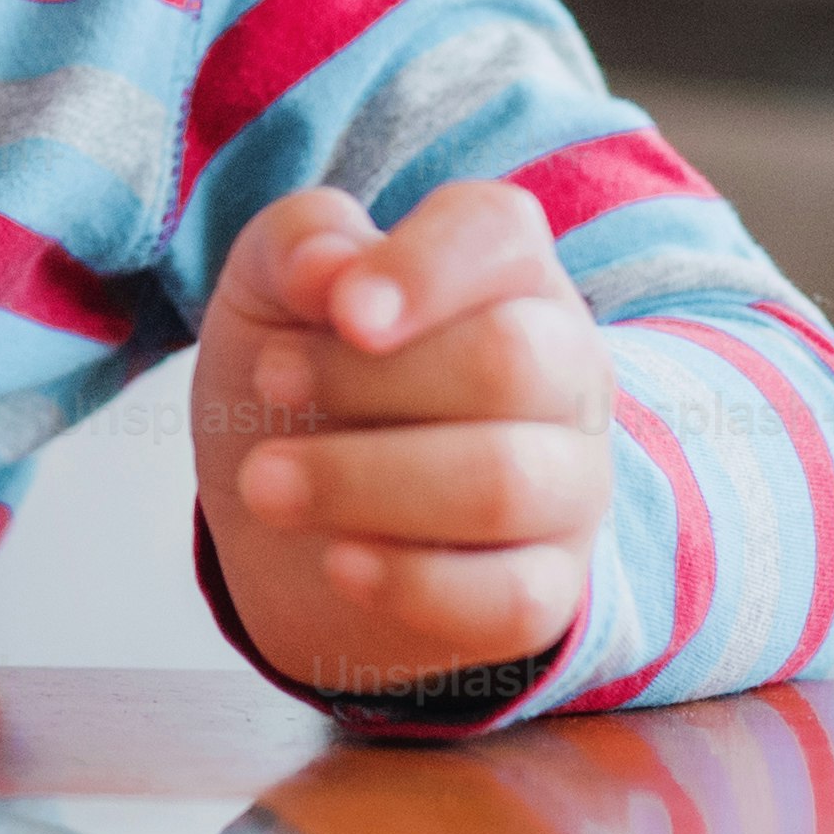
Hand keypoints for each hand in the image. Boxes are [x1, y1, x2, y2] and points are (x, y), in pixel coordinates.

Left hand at [191, 181, 611, 710]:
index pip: (499, 233)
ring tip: (263, 483)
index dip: (422, 267)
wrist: (280, 520)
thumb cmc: (295, 374)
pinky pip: (512, 599)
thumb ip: (298, 243)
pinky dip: (412, 582)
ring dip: (361, 482)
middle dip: (367, 380)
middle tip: (271, 385)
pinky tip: (338, 562)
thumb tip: (330, 268)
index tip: (342, 311)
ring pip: (507, 484)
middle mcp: (563, 370)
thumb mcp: (266, 288)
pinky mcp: (551, 590)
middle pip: (510, 360)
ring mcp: (570, 485)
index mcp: (504, 270)